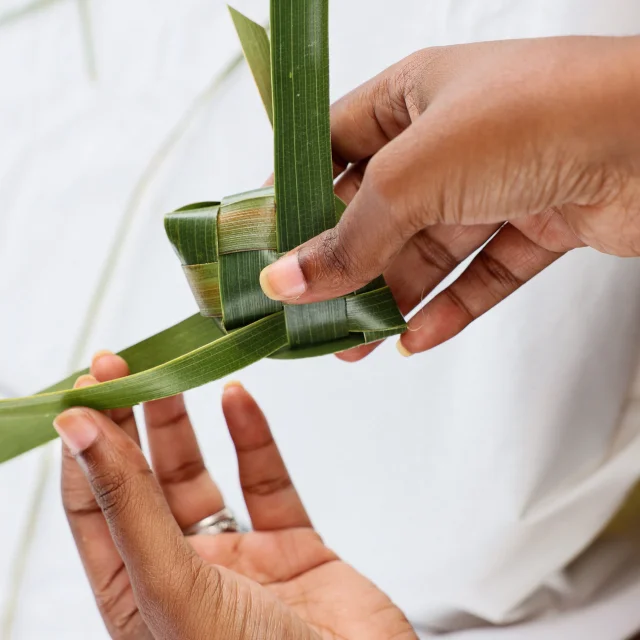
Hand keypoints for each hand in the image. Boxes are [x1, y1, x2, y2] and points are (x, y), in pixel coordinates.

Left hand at [57, 351, 414, 639]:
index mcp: (135, 597)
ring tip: (174, 373)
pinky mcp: (293, 547)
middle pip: (144, 483)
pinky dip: (254, 438)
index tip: (88, 390)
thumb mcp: (171, 588)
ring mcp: (239, 560)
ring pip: (201, 476)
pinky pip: (268, 482)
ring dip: (185, 424)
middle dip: (131, 422)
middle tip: (123, 365)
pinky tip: (239, 401)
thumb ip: (129, 505)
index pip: (94, 507)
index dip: (87, 447)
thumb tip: (79, 432)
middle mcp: (182, 575)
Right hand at [259, 36, 639, 358]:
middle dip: (344, 265)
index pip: (333, 146)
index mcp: (411, 98)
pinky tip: (416, 338)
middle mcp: (450, 139)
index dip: (294, 192)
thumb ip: (348, 235)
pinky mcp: (537, 224)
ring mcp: (495, 183)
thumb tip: (285, 278)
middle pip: (378, 211)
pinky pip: (481, 273)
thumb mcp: (415, 175)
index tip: (265, 241)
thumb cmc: (535, 118)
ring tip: (353, 345)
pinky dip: (450, 307)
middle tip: (309, 313)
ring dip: (390, 298)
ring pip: (427, 250)